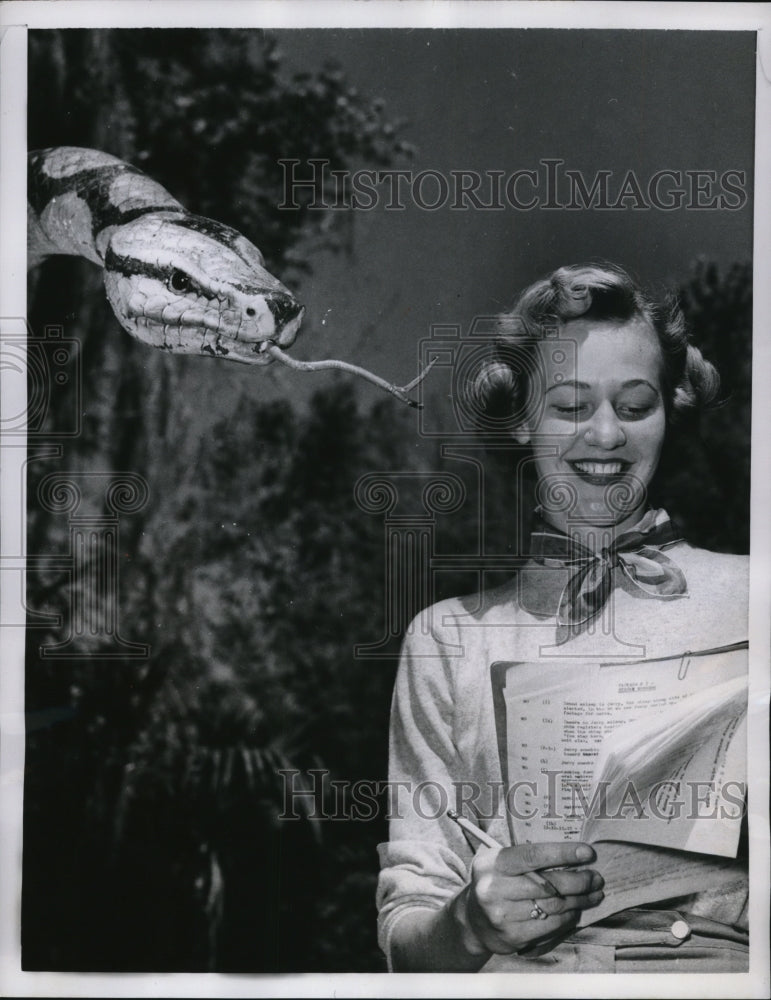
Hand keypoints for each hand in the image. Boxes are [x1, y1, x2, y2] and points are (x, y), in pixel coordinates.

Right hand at [449, 841, 603, 957]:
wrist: (472, 920)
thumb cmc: (495, 882)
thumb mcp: (501, 862)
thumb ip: (529, 858)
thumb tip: (572, 856)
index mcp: (493, 863)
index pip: (533, 855)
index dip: (562, 853)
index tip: (587, 852)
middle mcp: (494, 888)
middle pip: (548, 885)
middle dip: (579, 881)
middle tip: (596, 878)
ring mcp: (502, 915)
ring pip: (553, 907)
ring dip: (579, 901)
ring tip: (593, 894)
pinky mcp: (512, 936)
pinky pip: (550, 926)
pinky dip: (568, 918)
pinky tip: (575, 911)